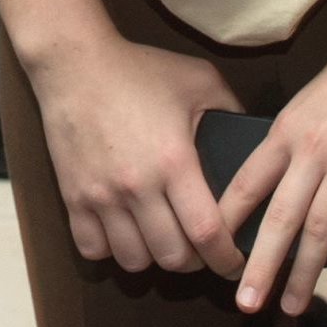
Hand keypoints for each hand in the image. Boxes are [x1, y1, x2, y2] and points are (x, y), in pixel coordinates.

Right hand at [22, 29, 243, 278]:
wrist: (75, 63)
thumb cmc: (139, 70)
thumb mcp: (199, 79)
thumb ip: (231, 109)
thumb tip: (253, 141)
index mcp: (175, 161)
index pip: (207, 232)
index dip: (226, 258)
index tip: (235, 263)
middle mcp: (138, 186)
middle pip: (172, 256)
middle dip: (194, 261)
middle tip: (199, 250)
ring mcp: (101, 195)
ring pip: (133, 260)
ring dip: (153, 258)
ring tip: (161, 241)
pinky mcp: (73, 197)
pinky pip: (93, 249)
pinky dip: (110, 251)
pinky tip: (122, 233)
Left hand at [216, 33, 326, 315]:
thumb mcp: (303, 104)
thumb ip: (285, 143)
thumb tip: (267, 184)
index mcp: (284, 132)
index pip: (246, 184)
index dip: (227, 222)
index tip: (212, 253)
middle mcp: (311, 153)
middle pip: (279, 218)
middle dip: (260, 265)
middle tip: (245, 302)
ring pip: (321, 230)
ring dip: (304, 273)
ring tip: (292, 307)